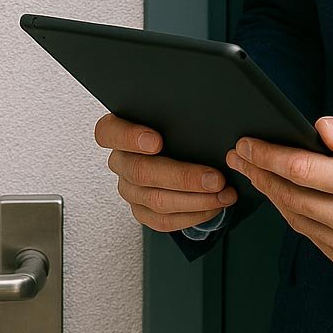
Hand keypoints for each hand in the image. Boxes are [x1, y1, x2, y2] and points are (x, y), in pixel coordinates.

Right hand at [94, 112, 237, 231]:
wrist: (173, 148)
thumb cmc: (172, 126)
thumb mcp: (170, 112)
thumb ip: (174, 113)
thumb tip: (202, 114)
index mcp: (117, 131)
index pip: (109, 132)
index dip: (130, 137)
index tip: (156, 141)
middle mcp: (120, 161)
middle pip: (142, 173)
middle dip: (184, 178)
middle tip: (214, 179)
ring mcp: (129, 188)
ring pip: (156, 200)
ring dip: (196, 200)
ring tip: (223, 194)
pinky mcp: (141, 210)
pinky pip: (163, 220)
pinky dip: (193, 215)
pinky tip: (213, 206)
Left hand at [225, 114, 332, 277]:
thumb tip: (319, 128)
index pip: (304, 170)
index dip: (270, 155)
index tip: (248, 143)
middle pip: (293, 198)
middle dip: (261, 173)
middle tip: (240, 155)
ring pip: (299, 221)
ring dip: (272, 196)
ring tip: (255, 172)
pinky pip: (314, 239)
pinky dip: (295, 216)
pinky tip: (285, 196)